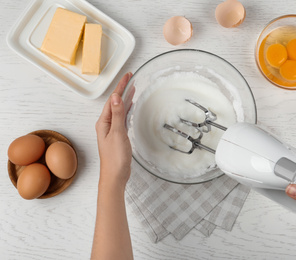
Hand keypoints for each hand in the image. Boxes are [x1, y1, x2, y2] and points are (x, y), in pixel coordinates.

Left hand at [95, 72, 134, 187]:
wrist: (115, 175)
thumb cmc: (115, 158)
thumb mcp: (117, 134)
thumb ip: (117, 115)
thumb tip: (115, 97)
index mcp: (103, 122)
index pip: (112, 100)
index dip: (120, 86)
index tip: (128, 76)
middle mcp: (106, 124)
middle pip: (115, 102)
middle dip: (122, 89)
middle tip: (131, 78)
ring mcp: (111, 130)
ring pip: (119, 109)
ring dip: (125, 98)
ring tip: (132, 88)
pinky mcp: (118, 135)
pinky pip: (122, 117)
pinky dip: (127, 109)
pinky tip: (130, 107)